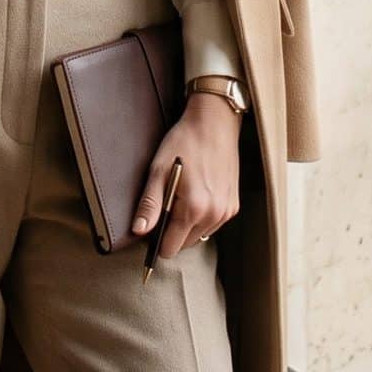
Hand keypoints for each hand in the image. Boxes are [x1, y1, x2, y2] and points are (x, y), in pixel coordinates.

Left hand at [131, 92, 241, 258]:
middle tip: (165, 204)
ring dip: (187, 226)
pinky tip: (196, 196)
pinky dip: (201, 218)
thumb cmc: (183, 143)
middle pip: (184, 244)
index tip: (151, 225)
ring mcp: (226, 211)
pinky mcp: (233, 206)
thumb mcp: (158, 171)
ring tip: (181, 197)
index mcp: (193, 209)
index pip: (170, 247)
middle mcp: (213, 215)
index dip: (156, 240)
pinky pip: (211, 225)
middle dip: (171, 232)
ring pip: (198, 236)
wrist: (214, 123)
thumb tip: (138, 231)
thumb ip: (149, 205)